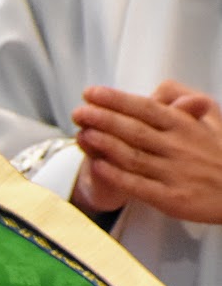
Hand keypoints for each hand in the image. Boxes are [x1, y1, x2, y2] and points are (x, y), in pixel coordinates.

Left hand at [70, 82, 221, 224]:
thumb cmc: (220, 154)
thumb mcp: (212, 121)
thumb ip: (185, 103)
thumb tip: (161, 87)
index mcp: (185, 126)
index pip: (146, 108)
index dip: (116, 100)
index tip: (91, 93)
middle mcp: (178, 147)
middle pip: (134, 130)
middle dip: (103, 119)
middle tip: (78, 111)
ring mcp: (174, 173)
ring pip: (133, 156)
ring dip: (105, 144)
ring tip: (82, 134)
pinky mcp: (172, 198)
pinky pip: (139, 186)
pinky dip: (117, 176)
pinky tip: (97, 166)